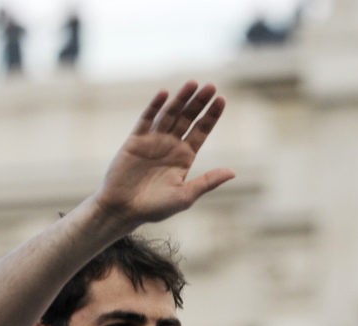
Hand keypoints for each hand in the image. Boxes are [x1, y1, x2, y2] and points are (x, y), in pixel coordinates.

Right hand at [94, 81, 235, 225]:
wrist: (123, 210)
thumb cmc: (155, 207)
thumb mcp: (185, 196)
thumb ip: (208, 181)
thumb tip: (233, 172)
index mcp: (185, 157)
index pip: (201, 130)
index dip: (211, 115)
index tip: (222, 99)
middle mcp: (171, 145)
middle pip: (188, 118)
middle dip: (199, 102)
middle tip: (211, 86)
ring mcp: (153, 140)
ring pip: (170, 114)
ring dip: (181, 99)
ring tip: (193, 83)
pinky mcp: (135, 140)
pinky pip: (146, 119)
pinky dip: (155, 106)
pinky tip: (165, 94)